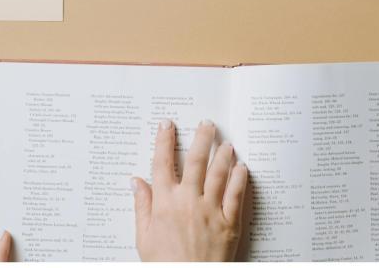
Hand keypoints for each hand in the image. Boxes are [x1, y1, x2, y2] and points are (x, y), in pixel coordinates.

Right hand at [131, 119, 247, 261]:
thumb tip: (136, 182)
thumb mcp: (144, 237)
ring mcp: (210, 209)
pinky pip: (236, 193)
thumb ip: (142, 207)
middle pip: (195, 161)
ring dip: (223, 154)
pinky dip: (239, 177)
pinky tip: (241, 166)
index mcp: (165, 203)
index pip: (163, 164)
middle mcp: (188, 201)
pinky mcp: (229, 221)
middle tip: (207, 124)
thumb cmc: (164, 264)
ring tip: (226, 142)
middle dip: (201, 139)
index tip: (166, 125)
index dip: (164, 142)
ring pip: (218, 173)